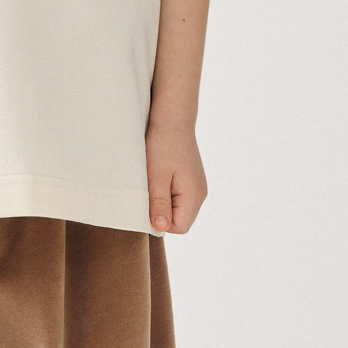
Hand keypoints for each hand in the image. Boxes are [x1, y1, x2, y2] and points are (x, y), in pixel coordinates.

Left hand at [145, 118, 206, 234]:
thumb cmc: (162, 145)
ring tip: (154, 181)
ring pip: (178, 209)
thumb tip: (161, 227)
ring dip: (162, 201)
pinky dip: (166, 193)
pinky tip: (159, 177)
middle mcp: (200, 194)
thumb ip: (159, 203)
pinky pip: (178, 198)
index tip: (147, 203)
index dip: (160, 221)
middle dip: (161, 211)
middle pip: (180, 220)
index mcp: (194, 195)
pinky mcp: (191, 181)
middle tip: (149, 189)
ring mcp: (197, 187)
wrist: (172, 119)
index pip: (179, 227)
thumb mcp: (156, 176)